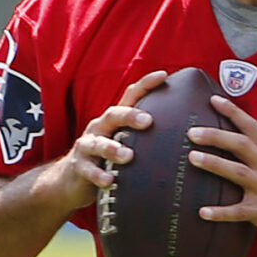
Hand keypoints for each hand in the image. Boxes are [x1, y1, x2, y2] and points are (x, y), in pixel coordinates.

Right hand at [42, 70, 166, 211]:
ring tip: (129, 156)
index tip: (164, 75)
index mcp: (115, 120)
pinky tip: (109, 180)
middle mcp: (100, 128)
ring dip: (113, 148)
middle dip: (130, 116)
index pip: (130, 96)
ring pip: (98, 143)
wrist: (71, 180)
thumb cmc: (107, 159)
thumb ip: (145, 136)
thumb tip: (186, 133)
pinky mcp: (79, 167)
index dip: (145, 84)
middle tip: (149, 121)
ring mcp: (87, 146)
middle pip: (114, 115)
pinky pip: (88, 170)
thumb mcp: (124, 142)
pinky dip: (98, 175)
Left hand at [186, 95, 256, 253]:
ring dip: (214, 164)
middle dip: (216, 136)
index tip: (214, 100)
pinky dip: (220, 212)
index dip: (233, 112)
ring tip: (192, 158)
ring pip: (238, 173)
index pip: (252, 127)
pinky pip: (238, 212)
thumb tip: (234, 149)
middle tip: (193, 132)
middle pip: (241, 145)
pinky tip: (203, 212)